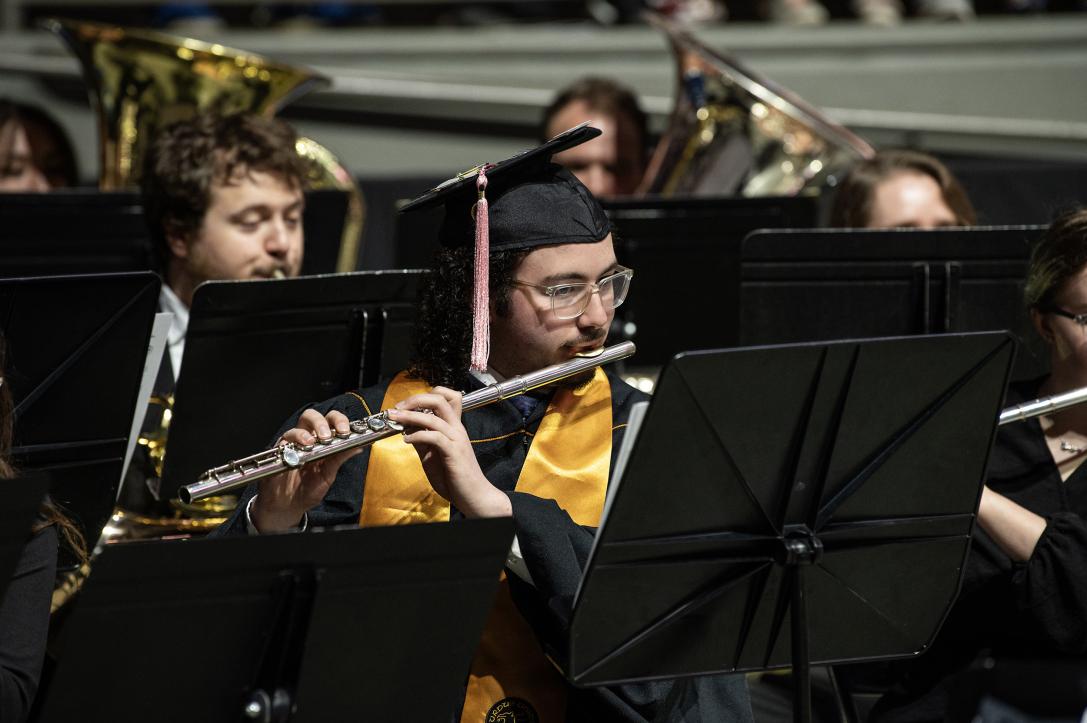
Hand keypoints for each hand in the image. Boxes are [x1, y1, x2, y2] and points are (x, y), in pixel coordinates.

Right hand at [251, 409, 361, 531]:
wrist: (289, 505)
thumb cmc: (309, 489)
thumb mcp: (328, 475)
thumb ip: (340, 459)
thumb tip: (359, 447)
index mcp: (323, 442)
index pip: (332, 421)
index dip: (340, 421)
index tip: (347, 431)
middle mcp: (309, 437)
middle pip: (315, 416)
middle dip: (324, 421)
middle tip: (329, 435)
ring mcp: (295, 442)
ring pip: (301, 422)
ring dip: (310, 430)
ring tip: (312, 443)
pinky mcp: (282, 449)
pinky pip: (286, 438)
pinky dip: (295, 441)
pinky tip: (300, 451)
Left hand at [388, 387, 511, 518]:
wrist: (474, 495)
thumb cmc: (455, 477)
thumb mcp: (433, 455)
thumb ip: (422, 441)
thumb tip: (406, 429)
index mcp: (453, 427)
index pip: (446, 397)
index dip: (425, 396)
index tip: (406, 406)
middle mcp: (456, 429)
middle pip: (439, 399)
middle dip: (415, 400)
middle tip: (398, 408)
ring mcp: (456, 440)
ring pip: (433, 418)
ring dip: (410, 416)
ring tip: (395, 420)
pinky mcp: (454, 453)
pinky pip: (435, 437)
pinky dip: (417, 435)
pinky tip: (407, 440)